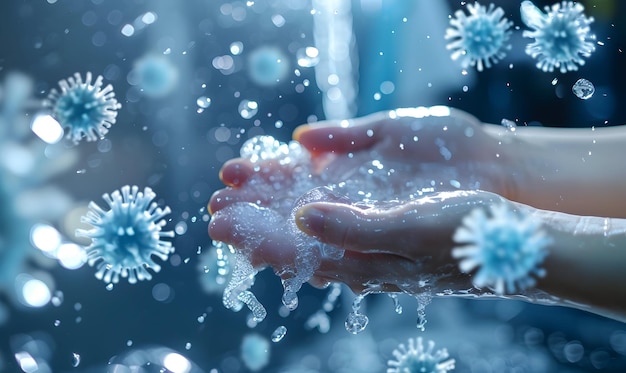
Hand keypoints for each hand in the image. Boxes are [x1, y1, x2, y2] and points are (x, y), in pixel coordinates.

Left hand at [209, 106, 518, 293]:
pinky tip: (296, 193)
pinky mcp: (381, 226)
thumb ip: (352, 228)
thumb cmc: (462, 237)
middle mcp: (355, 256)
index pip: (290, 253)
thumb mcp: (407, 230)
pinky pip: (331, 216)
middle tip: (216, 204)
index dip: (251, 236)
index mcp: (356, 262)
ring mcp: (368, 242)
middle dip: (252, 223)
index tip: (216, 221)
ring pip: (307, 228)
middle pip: (291, 241)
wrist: (507, 243)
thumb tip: (302, 218)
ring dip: (273, 210)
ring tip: (244, 191)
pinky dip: (305, 202)